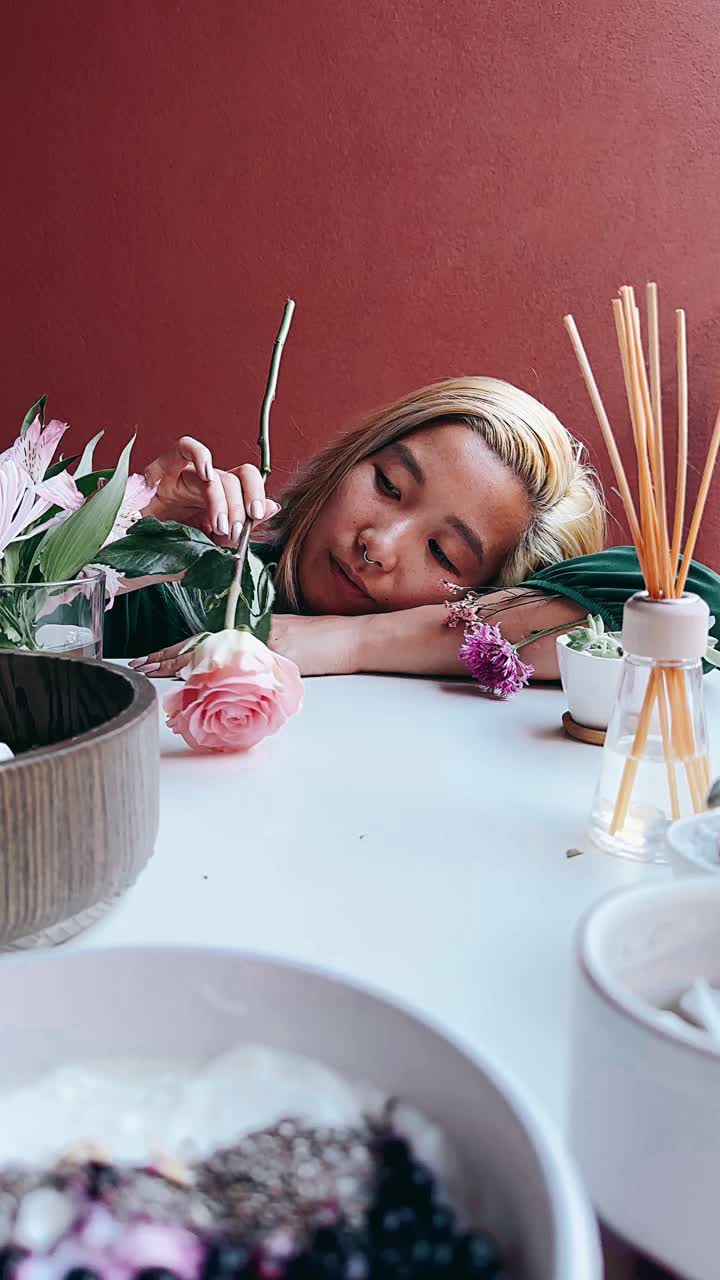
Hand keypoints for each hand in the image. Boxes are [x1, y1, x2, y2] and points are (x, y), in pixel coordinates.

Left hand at [130, 615, 365, 678]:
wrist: (348, 639)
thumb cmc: (319, 643)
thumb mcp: (280, 644)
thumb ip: (252, 652)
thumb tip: (224, 671)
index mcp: (246, 626)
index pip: (201, 638)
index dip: (172, 649)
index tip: (148, 658)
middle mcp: (248, 630)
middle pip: (198, 643)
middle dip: (165, 656)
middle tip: (137, 665)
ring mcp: (258, 640)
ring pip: (210, 651)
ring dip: (178, 664)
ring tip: (151, 671)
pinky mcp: (272, 652)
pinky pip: (236, 663)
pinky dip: (214, 671)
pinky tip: (193, 679)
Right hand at [142, 437, 280, 546]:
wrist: (125, 560)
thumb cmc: (165, 552)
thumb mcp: (209, 546)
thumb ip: (241, 526)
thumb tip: (274, 506)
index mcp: (217, 503)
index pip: (246, 485)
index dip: (257, 496)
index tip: (256, 517)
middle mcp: (203, 486)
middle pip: (235, 478)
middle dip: (239, 505)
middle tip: (233, 531)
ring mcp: (183, 476)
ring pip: (214, 472)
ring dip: (222, 498)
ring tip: (217, 525)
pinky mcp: (160, 470)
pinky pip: (183, 448)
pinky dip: (199, 454)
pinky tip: (205, 474)